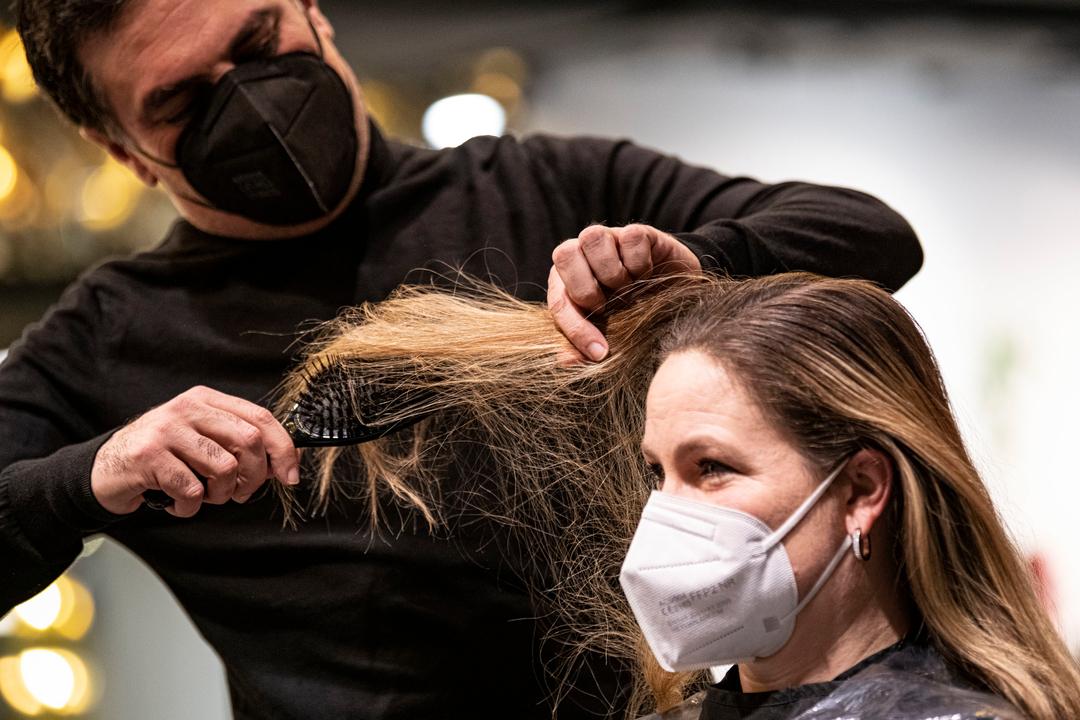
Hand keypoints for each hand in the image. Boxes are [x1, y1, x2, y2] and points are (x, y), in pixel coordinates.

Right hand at [91, 386, 299, 517]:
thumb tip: (283, 463)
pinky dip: (190, 507)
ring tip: (203, 496)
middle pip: (248, 442)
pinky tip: (176, 502)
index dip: (283, 449)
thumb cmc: (162, 458)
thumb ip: (237, 444)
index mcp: (206, 400)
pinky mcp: (149, 456)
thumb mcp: (201, 439)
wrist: (104, 469)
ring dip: (220, 495)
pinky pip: (192, 491)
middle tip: (240, 493)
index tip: (290, 475)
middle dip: (254, 477)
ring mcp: (167, 430)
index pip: (261, 418)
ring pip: (224, 468)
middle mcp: (188, 408)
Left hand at [548, 224, 700, 361]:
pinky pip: (630, 237)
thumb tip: (566, 361)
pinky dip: (640, 263)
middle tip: (610, 308)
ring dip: (614, 272)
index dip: (577, 329)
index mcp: (565, 280)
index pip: (559, 300)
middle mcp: (582, 254)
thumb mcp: (609, 334)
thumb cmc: (633, 315)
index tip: (600, 352)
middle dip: (587, 289)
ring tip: (630, 289)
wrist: (676, 296)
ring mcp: (609, 239)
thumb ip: (584, 347)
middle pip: (564, 254)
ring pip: (593, 237)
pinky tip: (648, 274)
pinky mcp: (637, 232)